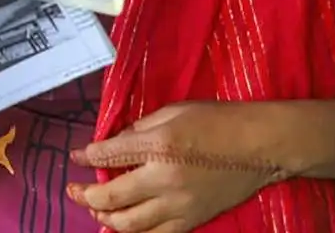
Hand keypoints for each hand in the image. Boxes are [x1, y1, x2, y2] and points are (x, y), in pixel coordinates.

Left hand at [69, 103, 282, 232]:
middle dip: (85, 196)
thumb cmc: (218, 120)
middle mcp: (164, 179)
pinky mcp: (193, 220)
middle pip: (111, 199)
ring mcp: (179, 205)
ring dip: (105, 219)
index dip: (85, 158)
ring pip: (130, 225)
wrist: (261, 146)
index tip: (76, 158)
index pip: (107, 156)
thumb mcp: (173, 112)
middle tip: (73, 190)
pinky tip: (125, 225)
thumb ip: (139, 130)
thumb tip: (114, 144)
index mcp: (158, 145)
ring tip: (96, 211)